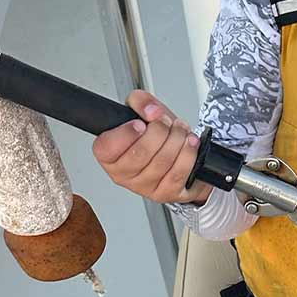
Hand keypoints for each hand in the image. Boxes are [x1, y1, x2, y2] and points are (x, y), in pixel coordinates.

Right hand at [92, 90, 212, 205]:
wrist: (180, 153)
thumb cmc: (158, 137)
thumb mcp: (146, 113)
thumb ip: (141, 102)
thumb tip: (150, 109)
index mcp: (110, 155)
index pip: (107, 147)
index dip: (126, 133)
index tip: (140, 124)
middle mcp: (124, 174)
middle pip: (140, 153)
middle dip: (160, 130)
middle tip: (166, 122)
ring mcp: (145, 187)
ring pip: (162, 161)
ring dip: (177, 139)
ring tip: (180, 130)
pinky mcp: (166, 194)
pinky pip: (178, 173)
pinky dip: (188, 153)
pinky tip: (189, 143)